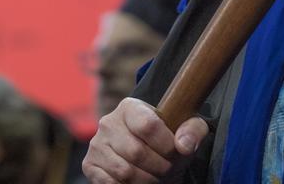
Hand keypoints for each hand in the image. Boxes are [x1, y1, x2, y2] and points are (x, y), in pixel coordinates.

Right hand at [82, 98, 209, 182]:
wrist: (148, 154)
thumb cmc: (167, 141)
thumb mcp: (186, 130)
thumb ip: (193, 130)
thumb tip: (184, 145)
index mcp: (130, 107)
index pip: (148, 125)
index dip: (166, 144)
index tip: (176, 152)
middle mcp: (108, 122)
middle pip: (136, 152)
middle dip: (159, 167)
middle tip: (167, 169)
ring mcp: (96, 144)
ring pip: (124, 172)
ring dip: (146, 181)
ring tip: (155, 176)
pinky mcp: (90, 165)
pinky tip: (139, 181)